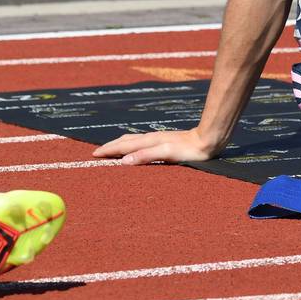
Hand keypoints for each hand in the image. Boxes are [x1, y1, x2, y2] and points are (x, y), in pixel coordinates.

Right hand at [92, 128, 221, 164]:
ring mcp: (158, 139)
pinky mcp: (165, 141)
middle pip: (126, 141)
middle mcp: (151, 138)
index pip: (123, 146)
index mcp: (149, 142)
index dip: (108, 150)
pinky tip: (136, 148)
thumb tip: (123, 161)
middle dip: (110, 146)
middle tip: (97, 152)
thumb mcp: (167, 154)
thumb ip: (146, 156)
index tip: (94, 155)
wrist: (207, 140)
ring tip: (111, 149)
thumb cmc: (188, 150)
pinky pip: (142, 142)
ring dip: (120, 144)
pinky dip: (131, 145)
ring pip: (134, 140)